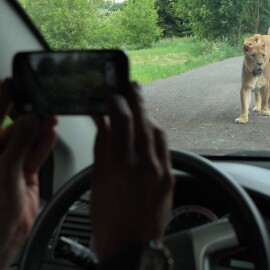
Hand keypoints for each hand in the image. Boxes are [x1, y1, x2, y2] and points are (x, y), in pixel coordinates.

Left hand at [0, 79, 57, 268]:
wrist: (3, 238)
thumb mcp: (3, 174)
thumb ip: (18, 146)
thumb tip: (29, 122)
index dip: (2, 100)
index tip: (11, 83)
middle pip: (15, 129)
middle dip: (29, 117)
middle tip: (42, 106)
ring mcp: (12, 165)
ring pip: (29, 141)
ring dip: (40, 130)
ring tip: (51, 118)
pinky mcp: (26, 173)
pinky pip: (36, 154)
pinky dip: (44, 145)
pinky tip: (50, 134)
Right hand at [91, 82, 174, 261]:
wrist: (132, 246)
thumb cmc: (109, 219)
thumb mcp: (98, 180)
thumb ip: (103, 147)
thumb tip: (104, 124)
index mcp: (121, 166)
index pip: (123, 120)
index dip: (118, 102)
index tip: (113, 94)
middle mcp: (144, 165)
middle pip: (144, 120)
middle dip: (138, 98)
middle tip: (133, 86)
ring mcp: (161, 171)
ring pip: (158, 131)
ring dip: (148, 116)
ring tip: (140, 107)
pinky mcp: (171, 177)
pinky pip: (165, 147)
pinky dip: (155, 134)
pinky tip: (148, 131)